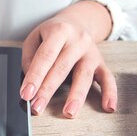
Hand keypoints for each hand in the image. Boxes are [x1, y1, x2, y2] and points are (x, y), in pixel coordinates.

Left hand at [20, 0, 116, 117]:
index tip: (26, 94)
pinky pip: (108, 78)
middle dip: (48, 90)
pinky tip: (108, 107)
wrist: (76, 23)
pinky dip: (110, 93)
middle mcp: (78, 40)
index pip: (45, 57)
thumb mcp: (35, 37)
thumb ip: (29, 58)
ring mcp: (91, 52)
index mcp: (59, 31)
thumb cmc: (52, 34)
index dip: (35, 76)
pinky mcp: (101, 62)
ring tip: (69, 113)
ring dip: (76, 96)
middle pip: (62, 68)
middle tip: (37, 107)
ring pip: (84, 76)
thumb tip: (32, 83)